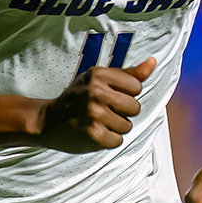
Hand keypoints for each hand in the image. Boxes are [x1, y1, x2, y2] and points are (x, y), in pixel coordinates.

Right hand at [35, 57, 155, 151]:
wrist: (48, 120)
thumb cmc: (78, 97)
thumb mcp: (99, 79)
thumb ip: (129, 73)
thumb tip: (153, 62)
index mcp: (99, 74)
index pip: (137, 87)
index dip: (126, 94)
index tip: (109, 95)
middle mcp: (96, 92)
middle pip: (135, 108)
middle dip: (123, 112)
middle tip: (103, 110)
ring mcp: (94, 113)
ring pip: (127, 126)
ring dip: (115, 127)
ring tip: (97, 121)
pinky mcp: (92, 133)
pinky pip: (118, 141)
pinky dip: (109, 140)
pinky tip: (95, 133)